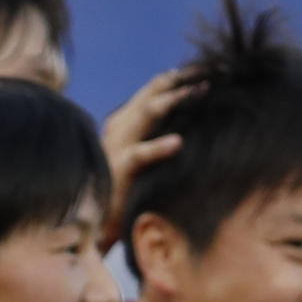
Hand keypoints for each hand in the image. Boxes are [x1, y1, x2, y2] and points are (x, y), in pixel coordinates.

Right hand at [98, 69, 198, 243]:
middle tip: (210, 70)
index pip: (149, 93)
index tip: (203, 70)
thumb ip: (154, 145)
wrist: (91, 232)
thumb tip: (186, 132)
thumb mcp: (140, 166)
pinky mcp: (116, 172)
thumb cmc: (123, 200)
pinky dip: (157, 147)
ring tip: (199, 90)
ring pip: (144, 115)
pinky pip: (137, 155)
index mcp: (121, 127)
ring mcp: (114, 149)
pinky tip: (178, 143)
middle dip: (179, 80)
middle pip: (150, 95)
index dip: (174, 79)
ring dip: (173, 100)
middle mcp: (116, 132)